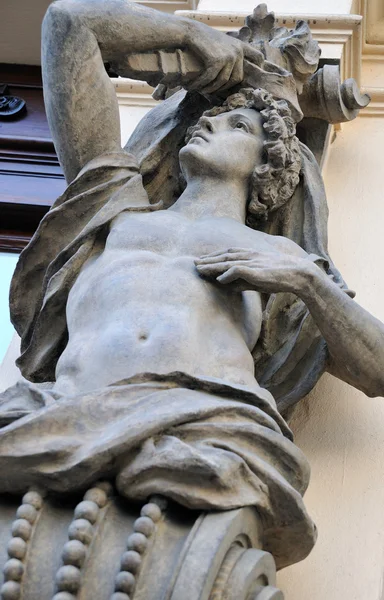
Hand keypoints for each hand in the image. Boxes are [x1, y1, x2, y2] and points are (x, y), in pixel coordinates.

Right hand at [183, 20, 262, 94]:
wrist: (190, 31)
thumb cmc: (202, 39)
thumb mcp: (221, 44)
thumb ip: (229, 54)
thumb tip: (228, 77)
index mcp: (240, 46)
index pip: (257, 57)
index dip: (259, 67)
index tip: (254, 77)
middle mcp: (237, 51)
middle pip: (236, 79)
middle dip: (223, 88)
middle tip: (210, 90)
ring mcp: (228, 56)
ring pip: (222, 82)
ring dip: (210, 89)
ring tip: (200, 89)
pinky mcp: (217, 60)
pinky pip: (211, 79)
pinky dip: (201, 85)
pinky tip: (193, 87)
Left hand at [195, 247, 318, 295]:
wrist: (298, 273)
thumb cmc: (279, 277)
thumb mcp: (256, 278)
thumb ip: (241, 280)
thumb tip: (224, 284)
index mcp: (250, 254)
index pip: (227, 253)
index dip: (213, 257)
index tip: (201, 261)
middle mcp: (249, 255)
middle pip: (224, 256)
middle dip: (208, 260)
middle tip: (194, 264)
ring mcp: (253, 261)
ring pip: (228, 262)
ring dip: (213, 265)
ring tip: (200, 270)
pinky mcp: (257, 270)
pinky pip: (238, 270)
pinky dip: (228, 274)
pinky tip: (219, 279)